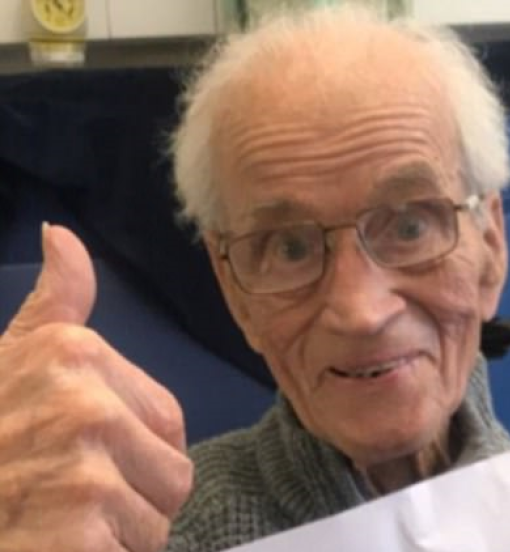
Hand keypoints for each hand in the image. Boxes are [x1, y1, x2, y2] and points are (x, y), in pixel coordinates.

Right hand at [0, 225, 192, 551]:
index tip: (81, 461)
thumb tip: (62, 234)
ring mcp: (82, 471)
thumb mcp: (10, 360)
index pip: (169, 422)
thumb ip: (55, 301)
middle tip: (62, 502)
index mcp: (75, 356)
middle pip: (172, 476)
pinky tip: (50, 551)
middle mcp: (84, 405)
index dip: (137, 457)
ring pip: (156, 524)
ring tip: (55, 528)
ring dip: (115, 540)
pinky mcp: (78, 536)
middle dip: (130, 500)